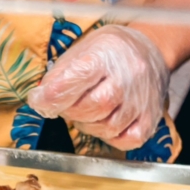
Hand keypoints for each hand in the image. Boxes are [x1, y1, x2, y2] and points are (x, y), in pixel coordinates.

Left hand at [28, 25, 168, 150]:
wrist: (148, 48)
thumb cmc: (108, 52)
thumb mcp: (80, 51)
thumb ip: (59, 75)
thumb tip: (42, 100)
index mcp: (104, 56)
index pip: (72, 82)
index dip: (49, 97)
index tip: (39, 100)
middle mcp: (127, 77)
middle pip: (91, 108)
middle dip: (71, 112)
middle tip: (67, 106)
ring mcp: (141, 99)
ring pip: (107, 127)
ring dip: (89, 126)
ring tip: (87, 112)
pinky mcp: (151, 117)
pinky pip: (128, 140)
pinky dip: (111, 138)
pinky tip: (105, 124)